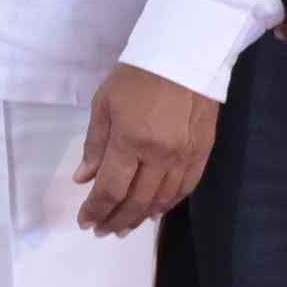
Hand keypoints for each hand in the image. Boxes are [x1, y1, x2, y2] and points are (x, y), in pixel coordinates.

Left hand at [73, 63, 217, 236]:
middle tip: (102, 230)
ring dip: (140, 217)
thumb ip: (95, 146)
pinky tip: (155, 211)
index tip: (85, 222)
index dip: (96, 210)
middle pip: (136, 201)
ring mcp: (185, 155)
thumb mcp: (104, 104)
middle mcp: (159, 155)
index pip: (111, 189)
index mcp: (130, 141)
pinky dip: (168, 204)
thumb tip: (83, 180)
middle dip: (116, 219)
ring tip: (124, 226)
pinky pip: (185, 188)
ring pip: (162, 200)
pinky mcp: (203, 152)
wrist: (185, 55)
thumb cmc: (136, 76)